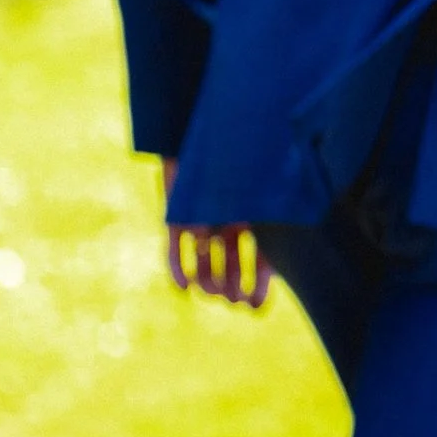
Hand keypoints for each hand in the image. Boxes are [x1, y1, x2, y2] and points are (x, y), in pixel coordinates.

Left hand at [160, 158, 271, 308]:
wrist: (195, 130)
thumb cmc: (236, 152)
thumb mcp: (251, 183)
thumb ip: (249, 207)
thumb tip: (229, 237)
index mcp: (255, 217)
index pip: (261, 259)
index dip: (259, 284)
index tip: (256, 305)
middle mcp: (228, 223)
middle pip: (232, 265)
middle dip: (234, 287)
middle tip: (235, 301)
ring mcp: (202, 221)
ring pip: (204, 261)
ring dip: (208, 279)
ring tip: (210, 291)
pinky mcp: (177, 218)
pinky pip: (175, 249)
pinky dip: (179, 268)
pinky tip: (183, 287)